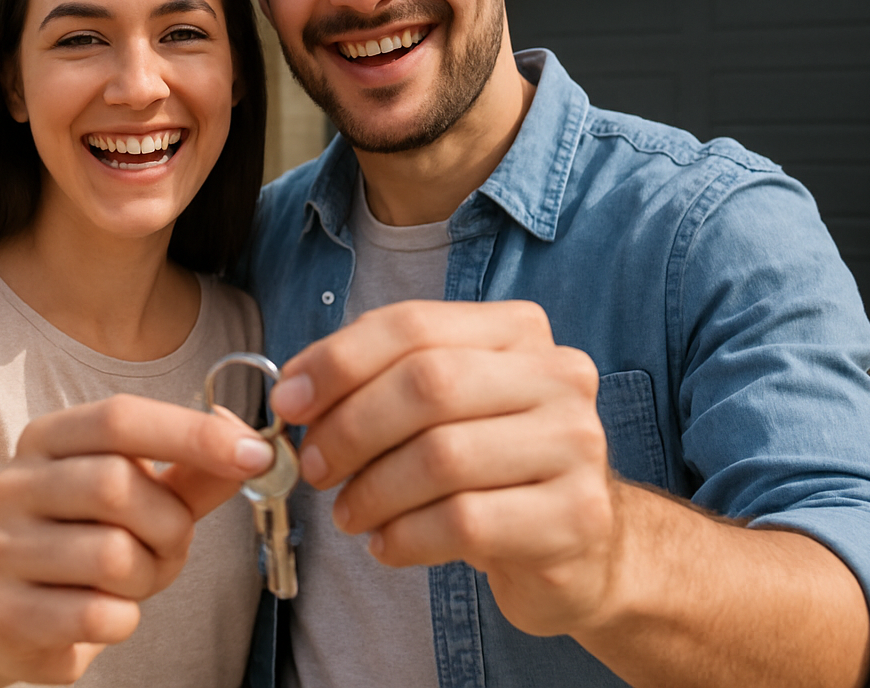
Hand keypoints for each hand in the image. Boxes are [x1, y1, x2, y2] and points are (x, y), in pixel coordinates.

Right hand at [0, 394, 273, 682]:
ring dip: (148, 575)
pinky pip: (98, 616)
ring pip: (111, 555)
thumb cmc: (88, 540)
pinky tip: (105, 612)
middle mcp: (13, 485)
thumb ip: (195, 469)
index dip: (192, 433)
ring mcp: (2, 549)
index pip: (119, 418)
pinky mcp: (5, 613)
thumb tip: (250, 444)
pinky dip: (124, 619)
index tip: (254, 454)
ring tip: (134, 579)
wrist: (10, 613)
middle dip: (169, 522)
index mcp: (47, 438)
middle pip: (115, 484)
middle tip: (171, 542)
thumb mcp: (146, 495)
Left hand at [269, 299, 621, 636]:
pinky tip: (387, 544)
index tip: (288, 403)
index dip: (338, 362)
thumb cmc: (491, 468)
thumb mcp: (441, 410)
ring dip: (372, 491)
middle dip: (350, 428)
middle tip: (312, 468)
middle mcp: (558, 375)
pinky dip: (405, 537)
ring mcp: (577, 445)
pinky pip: (465, 522)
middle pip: (428, 384)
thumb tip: (292, 394)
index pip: (412, 325)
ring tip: (348, 514)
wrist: (580, 545)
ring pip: (443, 457)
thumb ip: (374, 384)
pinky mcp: (575, 516)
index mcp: (517, 331)